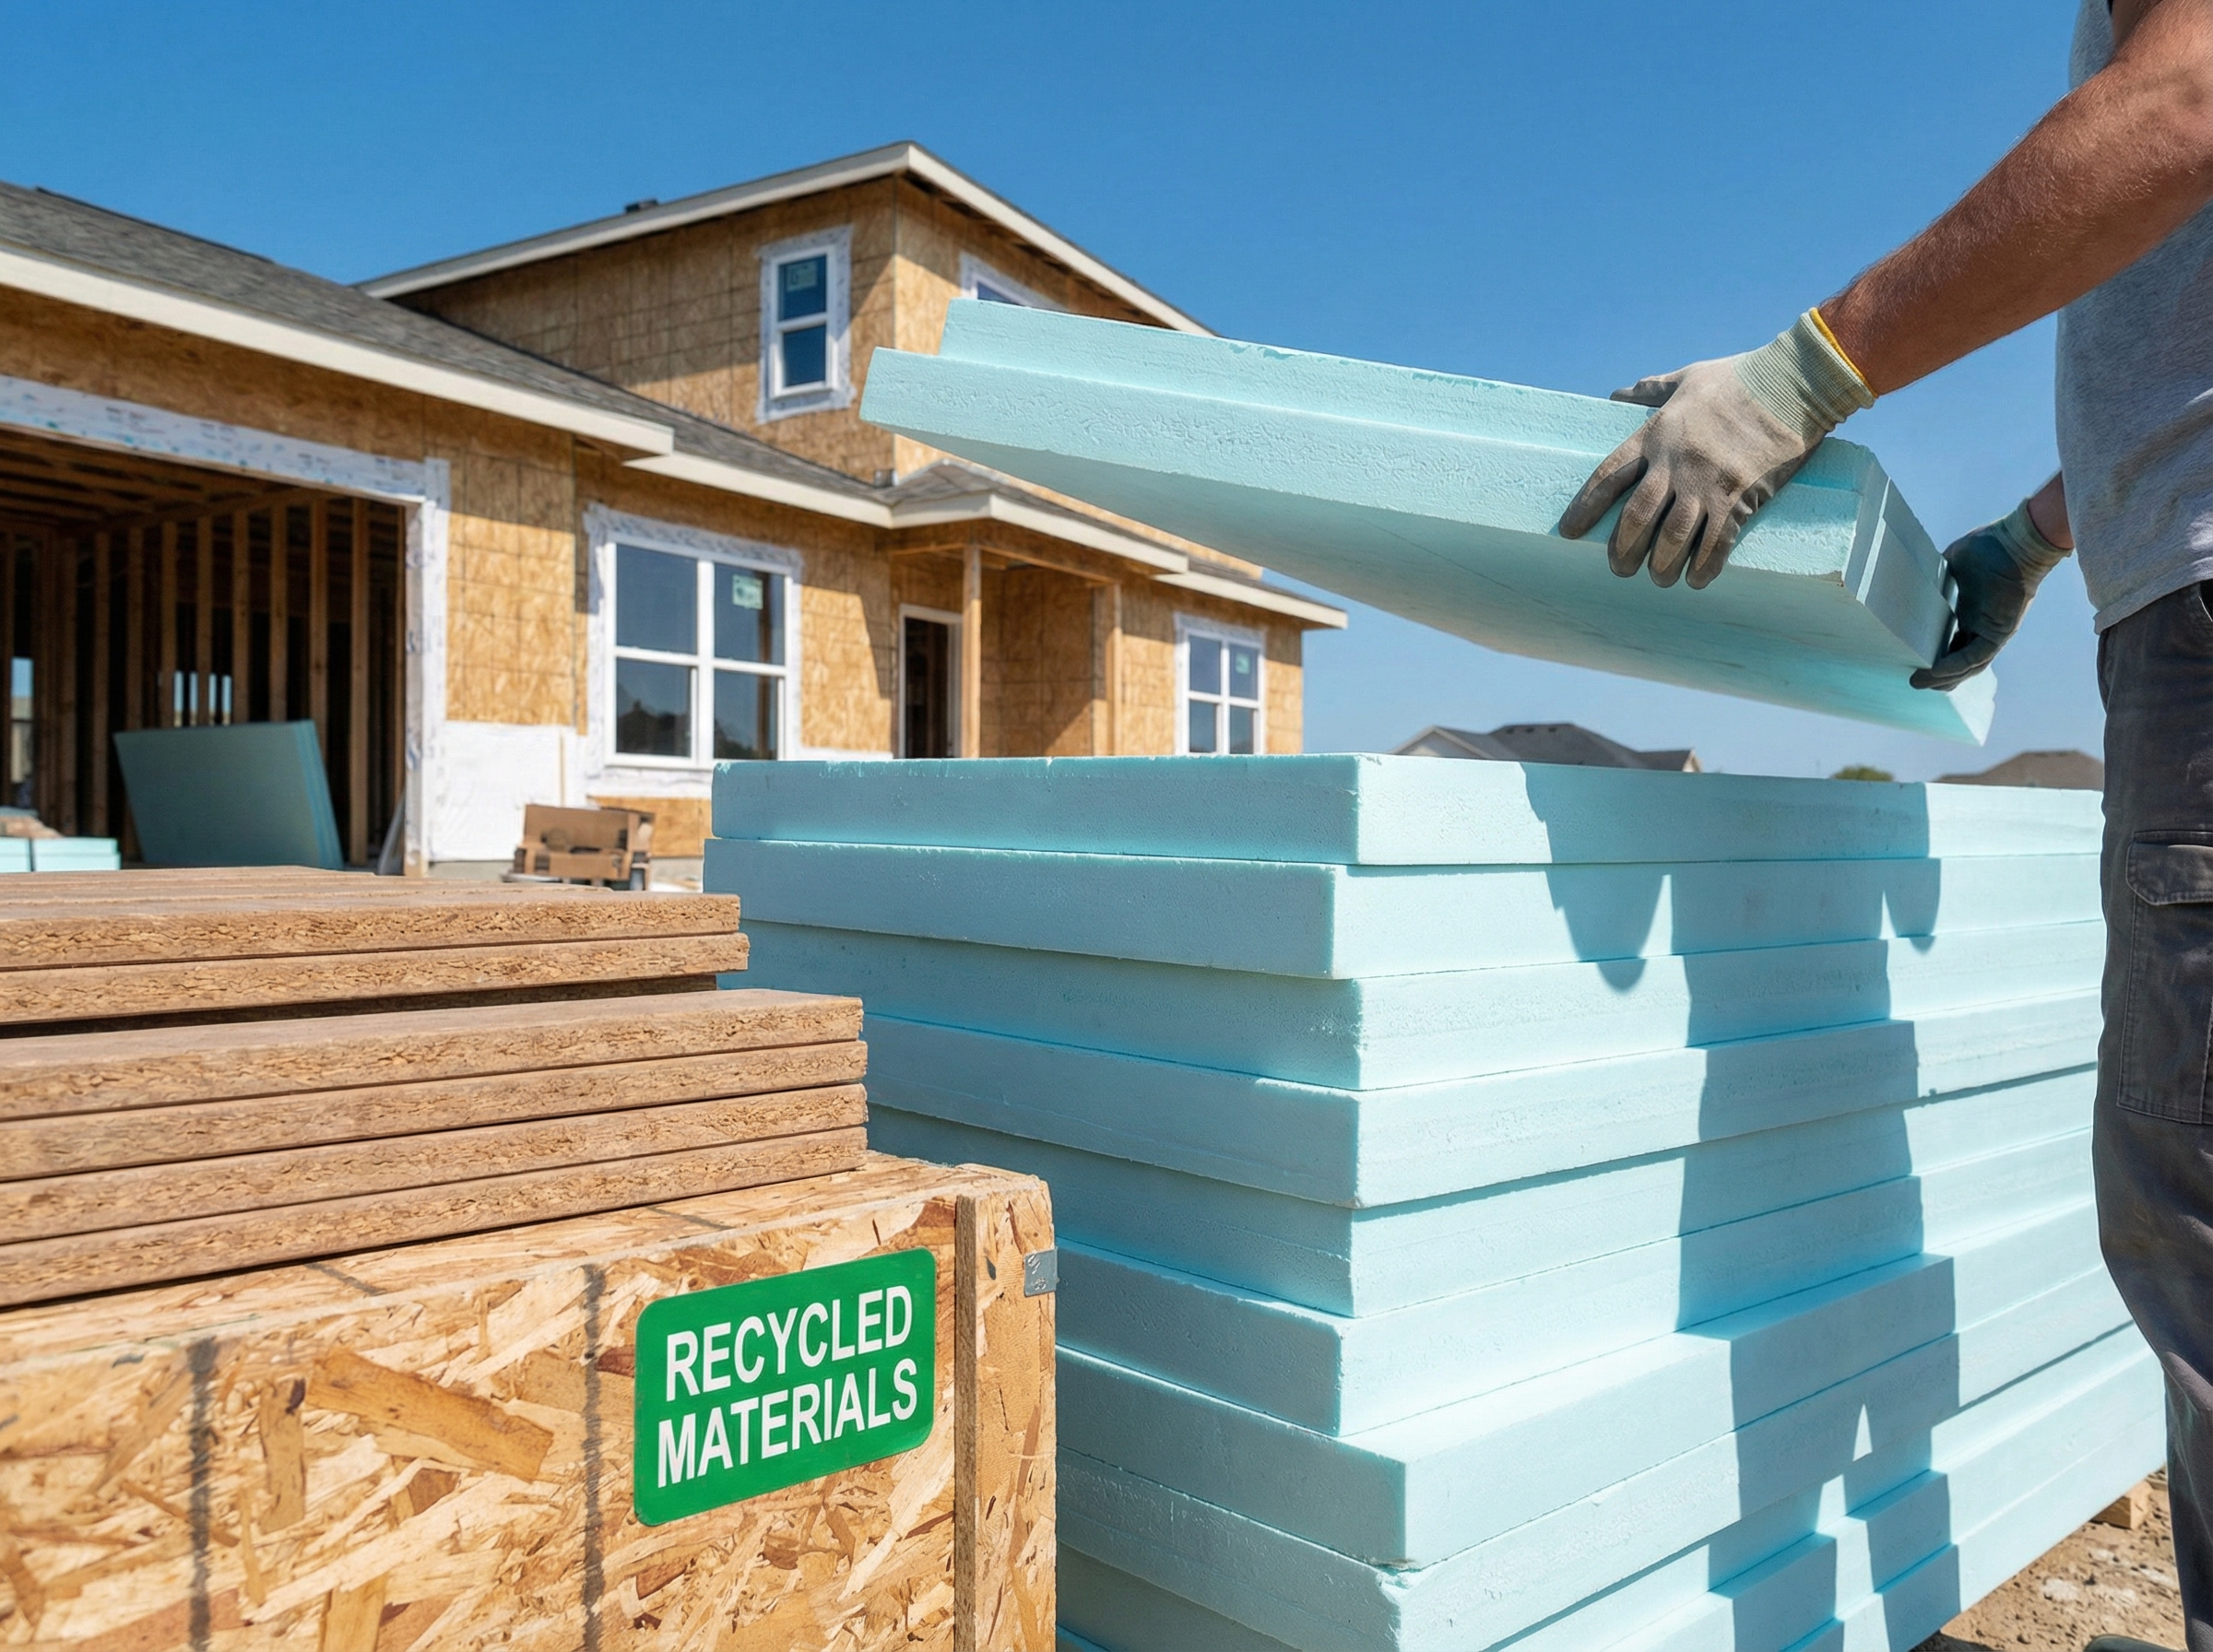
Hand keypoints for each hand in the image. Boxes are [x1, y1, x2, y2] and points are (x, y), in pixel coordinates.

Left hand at [1559, 311, 1874, 588]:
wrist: (1794, 383)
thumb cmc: (1740, 376)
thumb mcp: (1687, 377)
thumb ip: (1650, 390)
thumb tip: (1617, 396)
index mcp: (1656, 435)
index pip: (1608, 478)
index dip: (1585, 508)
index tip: (1570, 533)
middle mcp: (1675, 464)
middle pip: (1635, 518)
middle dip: (1622, 550)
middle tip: (1618, 569)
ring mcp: (1708, 484)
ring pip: (1671, 538)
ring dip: (1660, 565)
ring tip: (1657, 578)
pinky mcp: (1741, 499)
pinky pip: (1716, 544)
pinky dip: (1703, 567)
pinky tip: (1695, 580)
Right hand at [1910, 501, 2070, 690]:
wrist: (2017, 540)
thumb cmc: (1989, 545)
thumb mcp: (1953, 562)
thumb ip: (1937, 575)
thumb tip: (1915, 575)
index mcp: (1973, 613)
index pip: (1954, 644)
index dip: (1935, 657)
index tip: (1913, 661)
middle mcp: (1982, 626)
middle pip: (1960, 663)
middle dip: (1937, 676)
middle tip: (1914, 681)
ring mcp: (1992, 631)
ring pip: (1968, 666)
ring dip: (1943, 678)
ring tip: (1918, 683)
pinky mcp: (1999, 632)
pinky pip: (1976, 657)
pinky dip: (1955, 667)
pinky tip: (1934, 672)